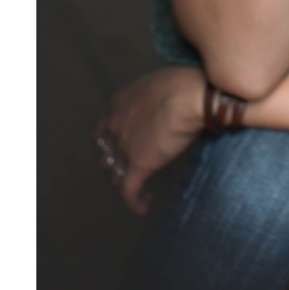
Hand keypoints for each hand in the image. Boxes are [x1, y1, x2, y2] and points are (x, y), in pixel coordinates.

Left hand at [92, 67, 205, 214]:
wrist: (188, 96)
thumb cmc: (182, 83)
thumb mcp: (157, 85)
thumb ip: (150, 101)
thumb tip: (162, 109)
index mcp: (116, 105)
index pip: (100, 131)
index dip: (107, 144)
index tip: (118, 149)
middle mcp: (114, 127)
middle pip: (104, 156)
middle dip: (114, 165)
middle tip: (132, 169)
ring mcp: (124, 148)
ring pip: (114, 176)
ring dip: (125, 184)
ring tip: (141, 189)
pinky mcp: (139, 165)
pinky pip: (129, 192)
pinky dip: (134, 202)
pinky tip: (144, 206)